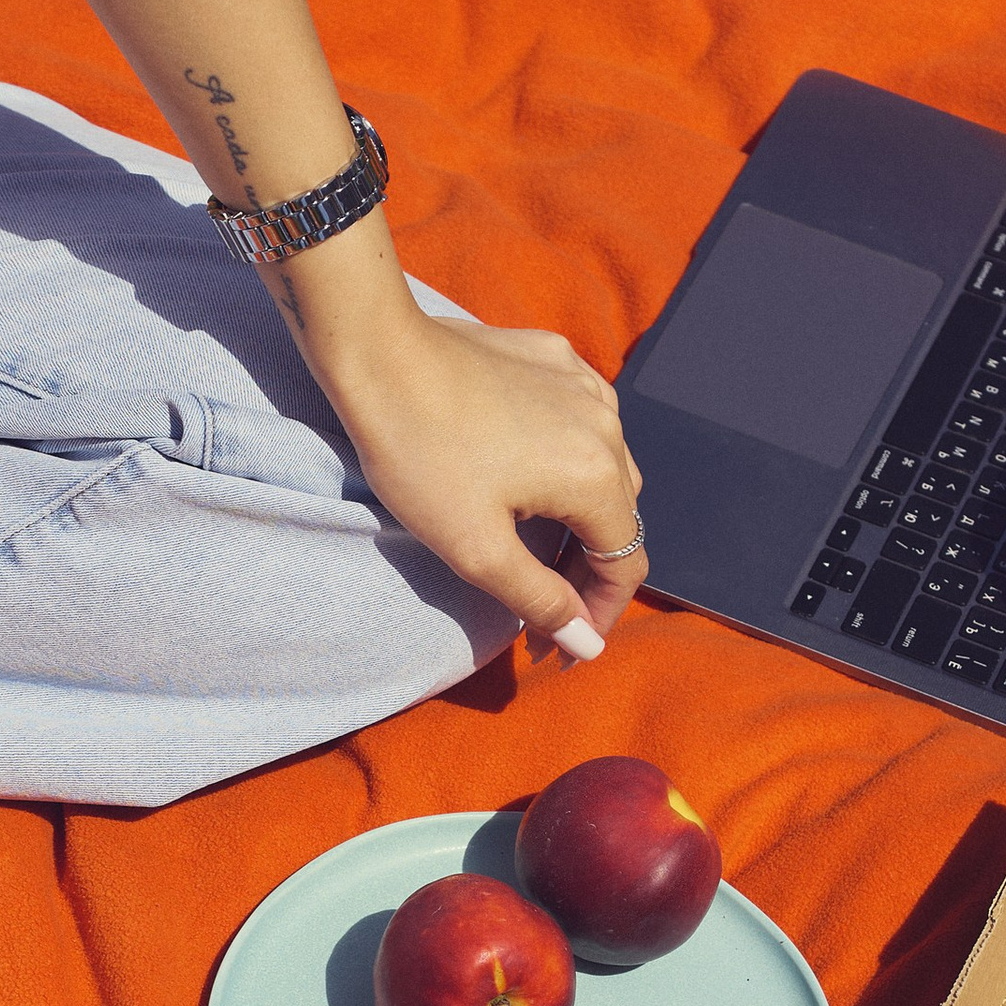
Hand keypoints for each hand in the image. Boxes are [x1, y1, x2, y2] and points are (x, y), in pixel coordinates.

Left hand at [315, 292, 645, 655]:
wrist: (380, 355)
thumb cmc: (421, 455)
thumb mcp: (477, 549)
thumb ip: (539, 600)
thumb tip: (585, 642)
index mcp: (596, 477)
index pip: (625, 565)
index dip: (598, 617)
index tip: (562, 650)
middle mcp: (606, 426)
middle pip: (618, 518)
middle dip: (584, 572)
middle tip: (538, 612)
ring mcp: (583, 385)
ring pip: (605, 467)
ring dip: (578, 515)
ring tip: (534, 549)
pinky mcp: (553, 359)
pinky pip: (581, 419)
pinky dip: (566, 459)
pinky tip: (526, 474)